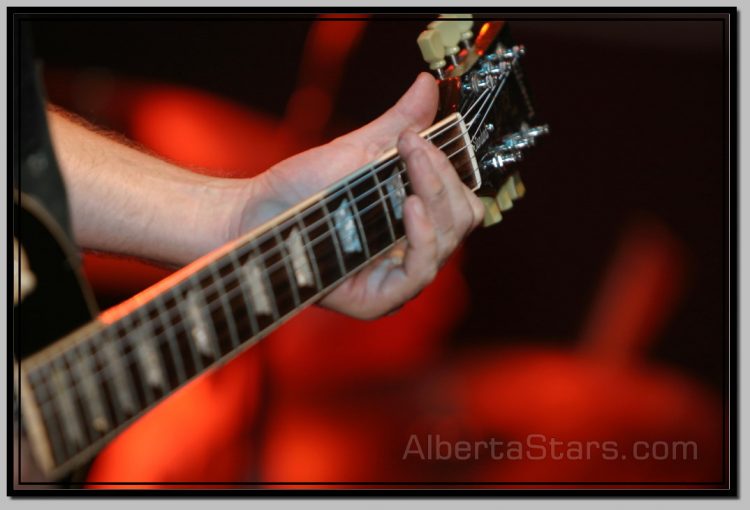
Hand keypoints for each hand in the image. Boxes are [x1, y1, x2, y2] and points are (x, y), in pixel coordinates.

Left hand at [235, 73, 483, 318]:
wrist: (256, 210)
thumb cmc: (303, 187)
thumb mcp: (358, 149)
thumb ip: (399, 123)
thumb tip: (427, 84)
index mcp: (414, 221)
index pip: (461, 201)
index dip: (450, 167)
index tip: (419, 136)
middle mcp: (411, 251)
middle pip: (463, 218)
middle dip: (444, 177)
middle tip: (413, 148)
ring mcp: (396, 278)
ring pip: (448, 239)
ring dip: (434, 193)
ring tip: (410, 164)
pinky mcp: (378, 299)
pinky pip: (421, 270)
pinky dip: (423, 234)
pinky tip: (409, 203)